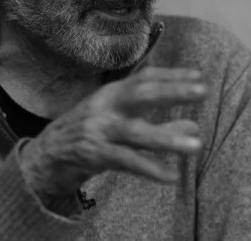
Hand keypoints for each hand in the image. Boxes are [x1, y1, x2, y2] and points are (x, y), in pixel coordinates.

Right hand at [19, 66, 206, 204]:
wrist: (48, 153)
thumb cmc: (93, 132)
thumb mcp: (124, 122)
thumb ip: (159, 124)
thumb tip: (194, 126)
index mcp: (112, 93)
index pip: (145, 78)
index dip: (171, 75)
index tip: (198, 75)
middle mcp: (106, 106)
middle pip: (141, 94)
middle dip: (172, 91)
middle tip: (202, 90)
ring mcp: (99, 130)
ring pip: (136, 133)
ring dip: (167, 138)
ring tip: (196, 145)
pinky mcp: (94, 154)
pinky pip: (127, 161)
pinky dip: (150, 168)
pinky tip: (171, 176)